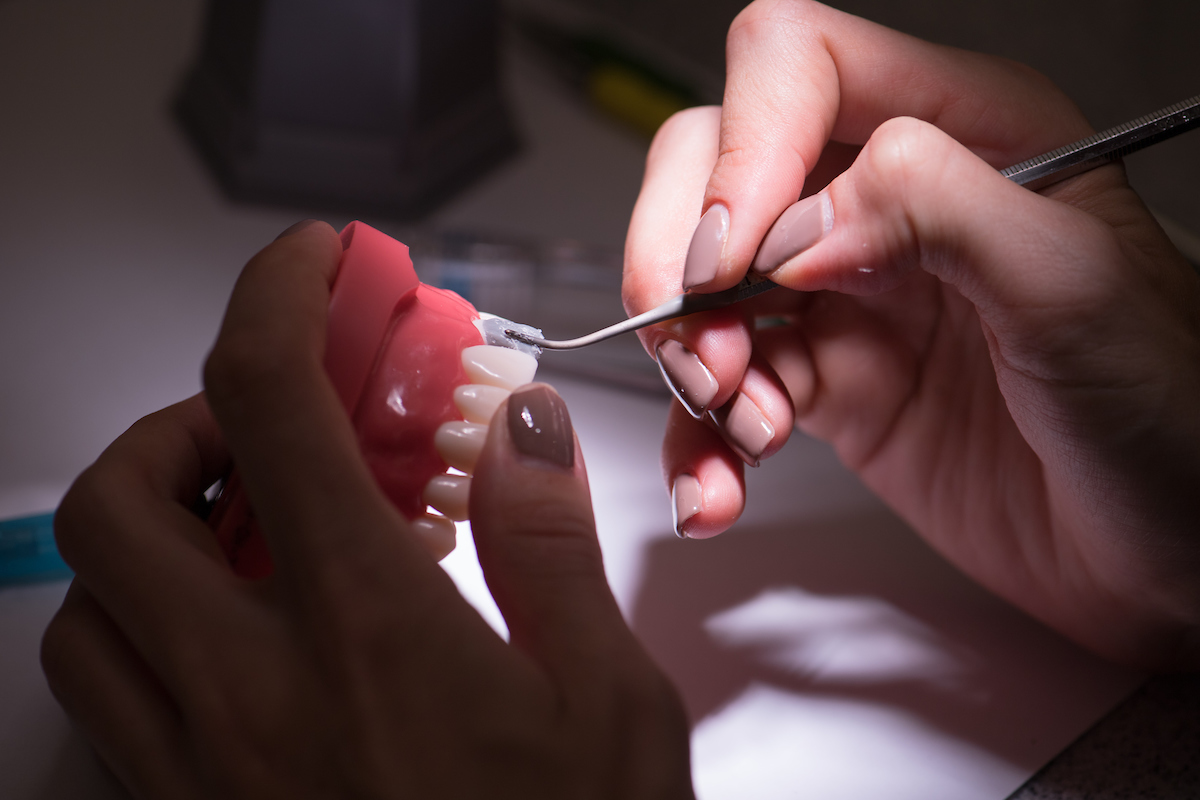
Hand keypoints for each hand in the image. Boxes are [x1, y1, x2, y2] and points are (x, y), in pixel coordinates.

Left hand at [42, 223, 693, 798]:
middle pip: (125, 495)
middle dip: (188, 417)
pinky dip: (147, 625)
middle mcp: (252, 694)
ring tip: (252, 524)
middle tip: (272, 422)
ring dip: (156, 526)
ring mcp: (201, 770)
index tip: (313, 264)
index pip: (272, 406)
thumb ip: (552, 545)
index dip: (280, 299)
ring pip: (92, 601)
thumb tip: (523, 431)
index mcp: (368, 635)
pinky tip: (240, 632)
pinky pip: (111, 698)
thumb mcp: (609, 702)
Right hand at [623, 0, 1199, 666]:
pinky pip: (723, 394)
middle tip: (704, 350)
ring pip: (701, 290)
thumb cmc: (1173, 415)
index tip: (736, 259)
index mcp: (965, 134)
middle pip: (716, 168)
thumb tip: (800, 224)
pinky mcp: (828, 386)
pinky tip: (718, 489)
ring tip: (743, 434)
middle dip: (681, 259)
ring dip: (691, 366)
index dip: (745, 150)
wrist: (1173, 555)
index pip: (798, 66)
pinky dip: (700, 444)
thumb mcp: (1082, 288)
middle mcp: (889, 202)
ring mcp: (848, 297)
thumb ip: (941, 210)